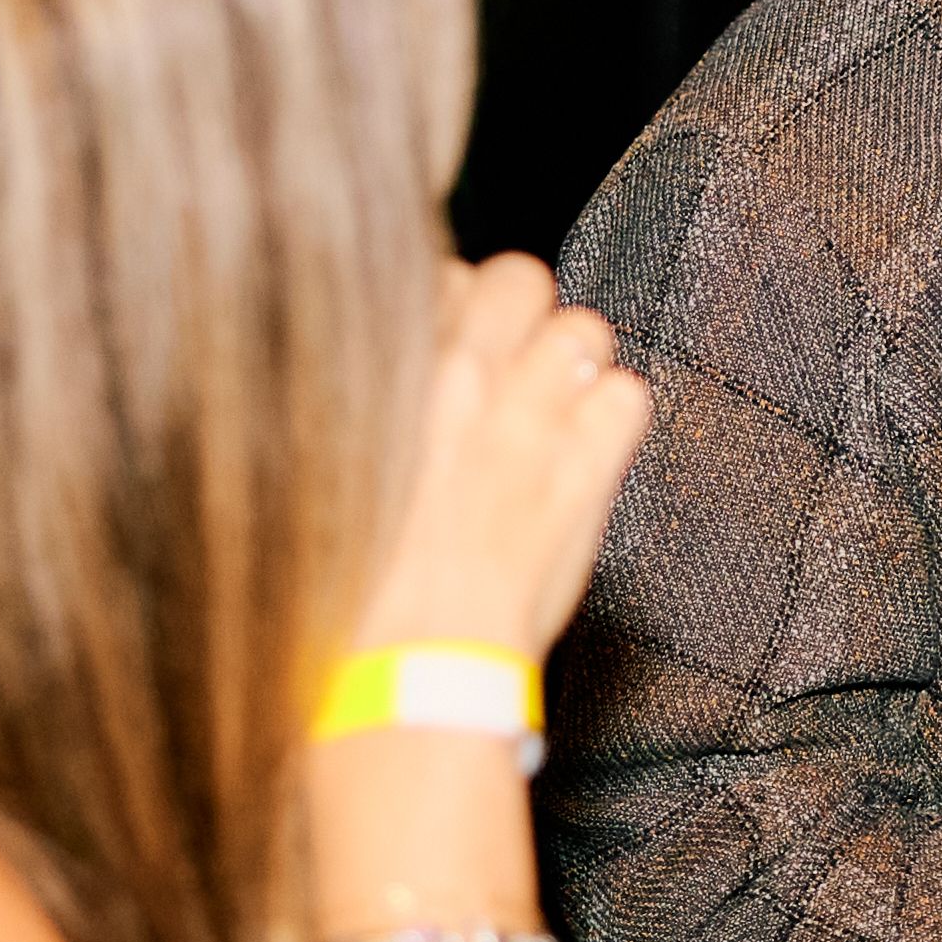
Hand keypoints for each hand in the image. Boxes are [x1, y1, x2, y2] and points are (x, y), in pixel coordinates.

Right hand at [350, 255, 654, 663]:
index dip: (456, 308)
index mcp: (383, 367)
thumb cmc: (347, 589)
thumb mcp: (311, 470)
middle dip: (519, 312)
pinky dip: (613, 421)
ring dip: (572, 365)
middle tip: (510, 366)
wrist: (403, 666)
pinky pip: (629, 397)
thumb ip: (354, 404)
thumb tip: (377, 373)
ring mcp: (528, 417)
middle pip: (519, 277)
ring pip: (585, 328)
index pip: (442, 275)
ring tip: (551, 412)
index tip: (454, 342)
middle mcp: (459, 374)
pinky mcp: (584, 469)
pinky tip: (584, 454)